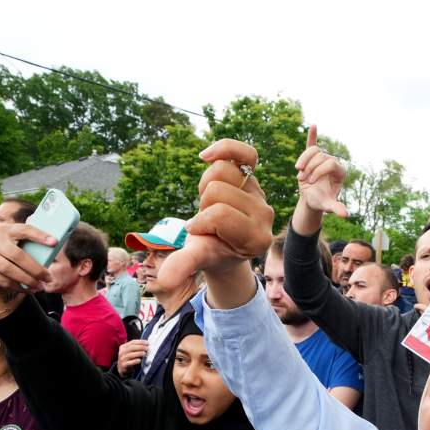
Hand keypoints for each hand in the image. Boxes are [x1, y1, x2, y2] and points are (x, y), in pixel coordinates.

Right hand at [0, 223, 55, 295]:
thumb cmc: (15, 258)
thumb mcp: (22, 247)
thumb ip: (33, 246)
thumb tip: (54, 248)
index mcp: (7, 230)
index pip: (24, 229)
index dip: (39, 235)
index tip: (54, 242)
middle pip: (17, 255)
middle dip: (35, 269)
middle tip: (48, 278)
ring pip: (9, 270)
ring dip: (28, 280)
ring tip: (40, 286)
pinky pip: (4, 281)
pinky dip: (19, 287)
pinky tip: (29, 289)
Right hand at [116, 339, 149, 375]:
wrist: (122, 368)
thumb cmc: (129, 359)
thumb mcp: (130, 352)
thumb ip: (136, 348)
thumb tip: (146, 345)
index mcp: (123, 347)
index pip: (132, 342)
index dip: (141, 342)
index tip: (147, 343)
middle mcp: (122, 352)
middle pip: (132, 347)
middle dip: (141, 347)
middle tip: (147, 348)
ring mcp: (122, 359)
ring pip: (131, 355)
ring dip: (139, 353)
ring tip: (145, 353)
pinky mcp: (123, 365)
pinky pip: (130, 362)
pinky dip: (135, 361)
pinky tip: (140, 360)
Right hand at [153, 140, 273, 296]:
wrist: (223, 244)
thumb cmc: (210, 251)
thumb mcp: (199, 257)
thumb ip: (185, 265)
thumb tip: (164, 280)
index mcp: (256, 238)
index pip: (219, 215)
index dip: (200, 222)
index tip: (199, 233)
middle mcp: (265, 215)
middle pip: (218, 190)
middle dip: (204, 204)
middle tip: (208, 221)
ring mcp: (260, 195)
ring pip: (223, 171)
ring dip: (207, 185)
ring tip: (211, 203)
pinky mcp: (253, 178)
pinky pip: (246, 153)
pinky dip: (224, 150)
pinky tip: (206, 156)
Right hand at [295, 125, 348, 221]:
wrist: (311, 199)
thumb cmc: (321, 202)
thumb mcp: (327, 205)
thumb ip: (336, 208)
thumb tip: (346, 215)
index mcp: (340, 172)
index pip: (331, 162)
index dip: (319, 170)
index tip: (310, 182)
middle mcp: (333, 162)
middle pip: (321, 157)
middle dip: (310, 168)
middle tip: (304, 181)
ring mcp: (323, 159)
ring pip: (313, 151)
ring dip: (304, 161)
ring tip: (299, 173)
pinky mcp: (313, 157)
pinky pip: (312, 144)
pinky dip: (312, 135)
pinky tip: (314, 126)